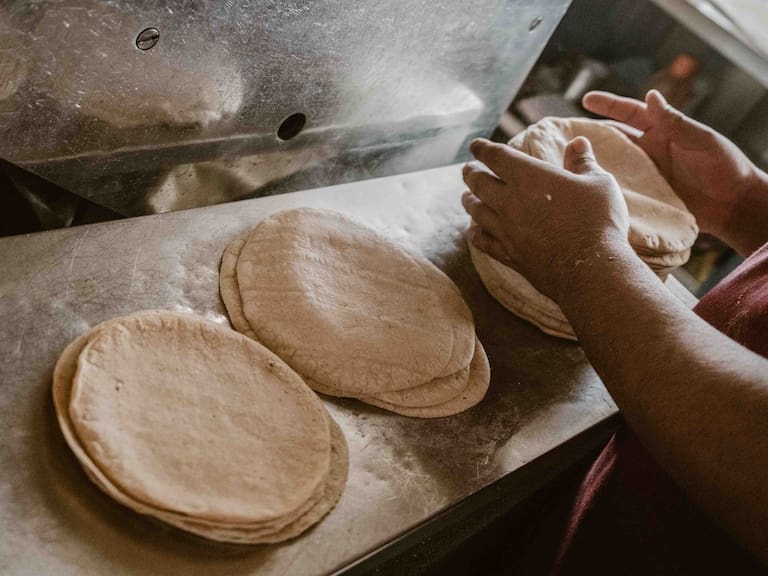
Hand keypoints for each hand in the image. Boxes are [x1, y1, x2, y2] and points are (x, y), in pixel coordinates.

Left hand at [462, 136, 629, 301]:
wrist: (590, 270)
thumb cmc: (598, 222)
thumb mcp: (598, 183)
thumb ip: (583, 162)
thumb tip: (577, 142)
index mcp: (529, 177)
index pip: (497, 157)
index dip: (483, 149)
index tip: (475, 146)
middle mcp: (510, 202)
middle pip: (480, 184)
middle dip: (471, 174)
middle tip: (466, 170)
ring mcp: (506, 230)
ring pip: (477, 212)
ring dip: (469, 202)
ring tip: (466, 197)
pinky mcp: (509, 254)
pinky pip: (483, 242)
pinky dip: (475, 234)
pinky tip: (473, 232)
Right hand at [583, 89, 759, 245]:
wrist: (736, 207)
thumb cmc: (726, 168)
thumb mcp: (702, 141)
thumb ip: (676, 122)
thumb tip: (650, 96)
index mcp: (662, 132)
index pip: (629, 114)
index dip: (608, 105)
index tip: (586, 99)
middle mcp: (649, 152)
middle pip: (613, 140)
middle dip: (590, 135)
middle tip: (563, 136)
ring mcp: (646, 175)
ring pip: (612, 166)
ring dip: (592, 164)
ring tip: (568, 165)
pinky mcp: (646, 198)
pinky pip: (620, 192)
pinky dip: (604, 190)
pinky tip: (587, 192)